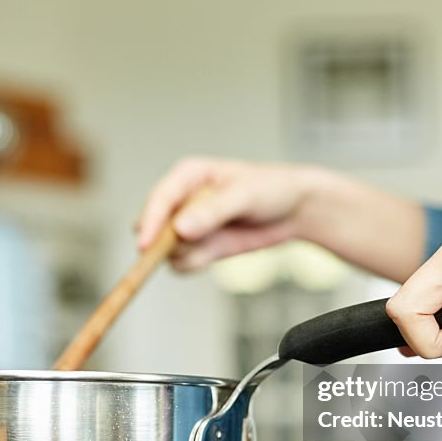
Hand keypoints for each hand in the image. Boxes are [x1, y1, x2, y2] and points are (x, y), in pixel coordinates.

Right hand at [136, 157, 325, 271]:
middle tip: (193, 245)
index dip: (150, 222)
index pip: (159, 199)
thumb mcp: (244, 195)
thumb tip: (180, 229)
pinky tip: (219, 251)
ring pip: (166, 250)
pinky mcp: (198, 246)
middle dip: (166, 243)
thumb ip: (212, 212)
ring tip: (218, 242)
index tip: (146, 245)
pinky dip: (196, 264)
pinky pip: (182, 264)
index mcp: (187, 176)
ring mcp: (188, 226)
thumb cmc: (271, 189)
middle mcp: (182, 201)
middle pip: (153, 228)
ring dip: (186, 254)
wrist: (295, 209)